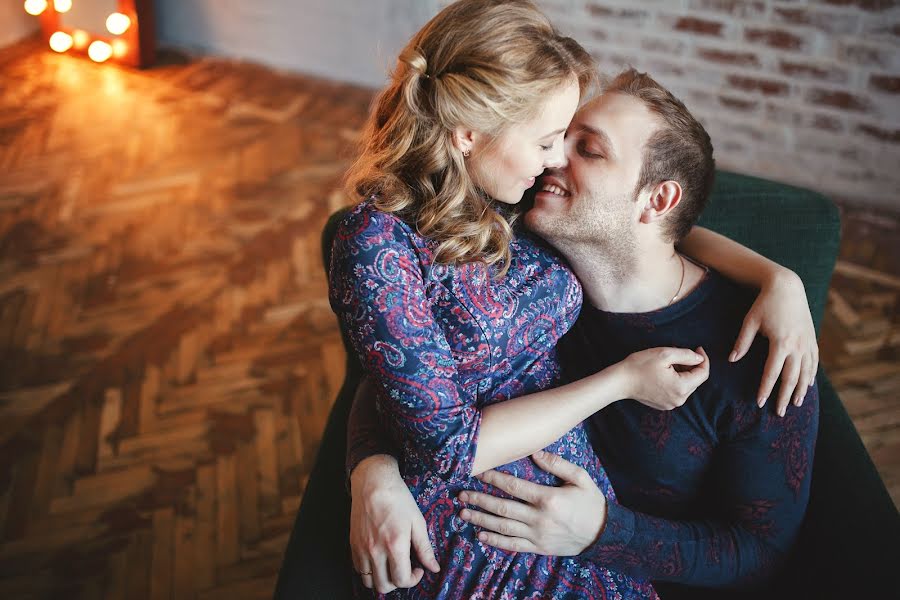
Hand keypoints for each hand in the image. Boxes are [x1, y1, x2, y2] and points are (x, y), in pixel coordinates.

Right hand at [350, 455, 439, 592]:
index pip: (401, 579)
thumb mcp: (417, 522)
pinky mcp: (353, 544)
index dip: (413, 580)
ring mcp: (361, 548)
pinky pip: (359, 570)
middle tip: (405, 570)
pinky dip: (369, 571)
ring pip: (369, 581)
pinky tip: (379, 560)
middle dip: (398, 583)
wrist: (373, 483)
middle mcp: (375, 550)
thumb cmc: (398, 499)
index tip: (418, 569)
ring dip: (382, 580)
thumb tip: (434, 568)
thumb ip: (425, 548)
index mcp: (394, 545)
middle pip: (384, 585)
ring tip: (391, 567)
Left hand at [458, 450, 605, 554]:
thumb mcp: (580, 478)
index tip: (478, 472)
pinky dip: (495, 541)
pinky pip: (512, 546)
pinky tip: (480, 535)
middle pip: (502, 508)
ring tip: (463, 513)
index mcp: (548, 498)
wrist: (604, 535)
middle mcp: (539, 518)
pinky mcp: (538, 548)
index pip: (514, 487)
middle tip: (460, 495)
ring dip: (481, 520)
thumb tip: (535, 452)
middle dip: (479, 500)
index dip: (493, 479)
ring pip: (503, 527)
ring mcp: (537, 535)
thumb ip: (558, 464)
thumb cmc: (591, 502)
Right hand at [619, 346, 709, 409]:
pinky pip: (676, 391)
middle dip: (691, 366)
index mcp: (681, 388)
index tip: (698, 348)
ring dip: (683, 373)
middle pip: (695, 380)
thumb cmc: (639, 366)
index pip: (703, 374)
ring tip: (668, 363)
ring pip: (686, 386)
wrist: (619, 382)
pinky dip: (675, 381)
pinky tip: (663, 373)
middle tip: (678, 353)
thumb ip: (686, 355)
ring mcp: (671, 404)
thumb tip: (699, 358)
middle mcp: (679, 399)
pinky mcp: (664, 405)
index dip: (703, 359)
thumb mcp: (664, 354)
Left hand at [730, 268, 818, 416]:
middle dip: (784, 397)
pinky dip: (811, 376)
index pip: (772, 373)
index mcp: (780, 342)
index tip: (760, 403)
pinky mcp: (812, 339)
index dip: (765, 389)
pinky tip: (808, 385)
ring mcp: (807, 343)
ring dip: (800, 390)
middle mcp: (797, 346)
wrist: (788, 286)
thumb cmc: (765, 304)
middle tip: (779, 412)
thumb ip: (742, 342)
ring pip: (806, 373)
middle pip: (791, 378)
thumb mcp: (750, 321)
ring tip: (795, 404)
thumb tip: (731, 360)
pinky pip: (814, 362)